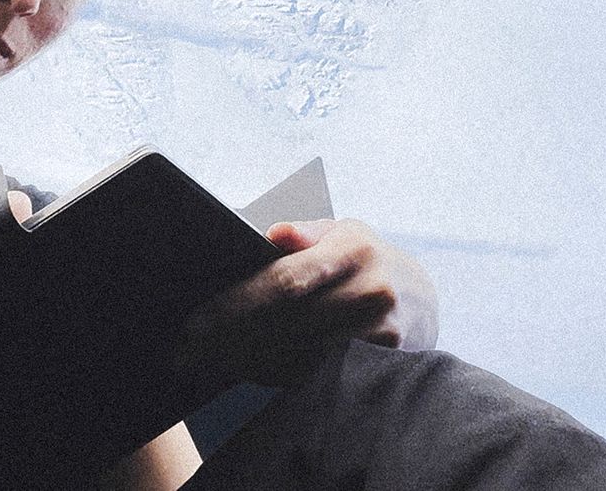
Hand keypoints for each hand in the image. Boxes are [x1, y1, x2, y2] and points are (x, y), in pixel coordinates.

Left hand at [178, 218, 438, 386]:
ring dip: (245, 362)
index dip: (237, 304)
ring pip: (297, 356)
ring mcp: (379, 332)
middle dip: (229, 340)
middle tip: (184, 354)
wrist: (421, 300)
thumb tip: (275, 231)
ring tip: (205, 363)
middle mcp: (369, 290)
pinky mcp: (382, 366)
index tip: (195, 325)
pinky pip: (316, 375)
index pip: (286, 281)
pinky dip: (277, 375)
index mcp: (351, 249)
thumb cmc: (364, 260)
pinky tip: (247, 371)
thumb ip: (305, 233)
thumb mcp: (342, 233)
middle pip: (285, 324)